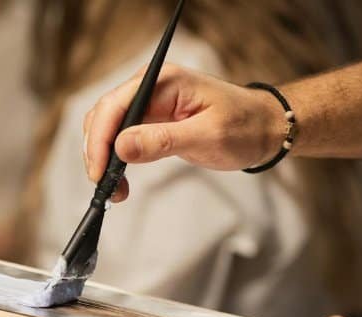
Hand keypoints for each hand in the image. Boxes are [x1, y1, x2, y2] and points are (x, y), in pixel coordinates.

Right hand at [82, 64, 286, 201]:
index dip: (100, 140)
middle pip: (103, 115)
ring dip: (104, 159)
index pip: (115, 105)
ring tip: (116, 190)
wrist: (263, 127)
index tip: (99, 172)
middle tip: (106, 187)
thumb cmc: (244, 127)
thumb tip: (121, 146)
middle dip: (97, 153)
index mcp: (164, 81)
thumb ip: (163, 140)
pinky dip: (115, 160)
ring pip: (107, 128)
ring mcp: (148, 102)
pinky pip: (121, 137)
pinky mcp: (150, 119)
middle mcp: (151, 86)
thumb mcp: (207, 137)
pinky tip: (122, 181)